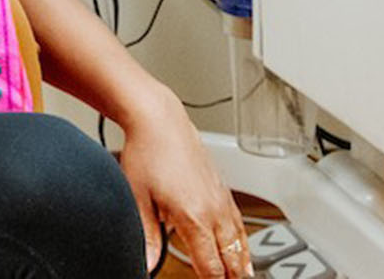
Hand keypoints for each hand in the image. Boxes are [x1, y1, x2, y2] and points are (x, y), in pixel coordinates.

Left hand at [118, 88, 249, 277]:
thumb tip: (146, 263)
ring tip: (243, 278)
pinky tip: (243, 250)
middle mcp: (214, 211)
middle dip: (232, 278)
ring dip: (243, 264)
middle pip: (232, 258)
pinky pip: (240, 224)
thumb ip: (147, 236)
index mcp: (194, 218)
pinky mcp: (223, 190)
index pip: (211, 266)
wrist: (160, 121)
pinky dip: (244, 243)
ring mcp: (222, 200)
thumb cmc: (147, 153)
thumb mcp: (138, 198)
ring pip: (241, 243)